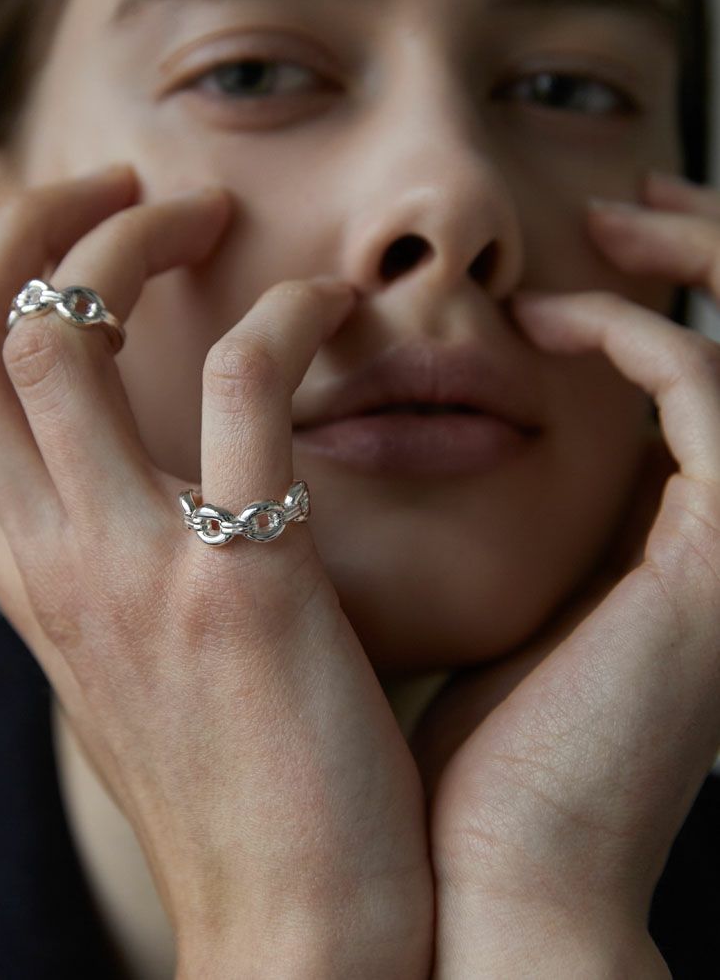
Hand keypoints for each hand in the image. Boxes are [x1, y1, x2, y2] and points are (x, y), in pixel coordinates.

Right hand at [0, 162, 431, 976]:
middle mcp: (47, 556)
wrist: (290, 925)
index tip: (69, 216)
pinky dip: (289, 314)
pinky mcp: (240, 584)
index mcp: (22, 566)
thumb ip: (108, 543)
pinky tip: (333, 308)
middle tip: (125, 183)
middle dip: (33, 219)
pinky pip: (246, 384)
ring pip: (67, 331)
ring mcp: (130, 567)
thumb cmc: (232, 777)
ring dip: (135, 237)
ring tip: (209, 215)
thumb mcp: (131, 649)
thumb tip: (124, 449)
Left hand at [410, 170, 719, 976]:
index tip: (583, 254)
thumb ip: (495, 527)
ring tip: (607, 223)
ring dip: (685, 271)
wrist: (474, 884)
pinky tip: (547, 323)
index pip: (702, 395)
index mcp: (668, 559)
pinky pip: (707, 395)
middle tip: (625, 206)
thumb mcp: (476, 609)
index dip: (659, 305)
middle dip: (703, 261)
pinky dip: (635, 337)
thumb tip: (401, 438)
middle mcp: (719, 548)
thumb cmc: (446, 760)